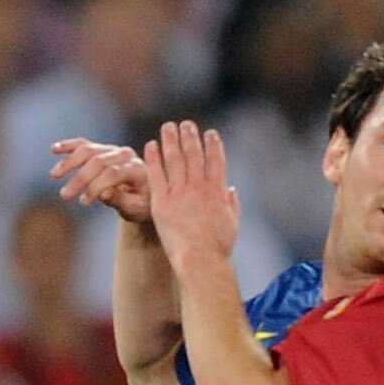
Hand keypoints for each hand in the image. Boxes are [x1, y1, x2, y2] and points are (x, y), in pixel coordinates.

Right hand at [50, 137, 154, 228]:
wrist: (145, 195)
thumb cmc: (140, 205)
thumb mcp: (135, 208)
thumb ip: (121, 201)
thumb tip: (103, 195)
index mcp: (137, 169)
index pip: (112, 173)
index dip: (95, 186)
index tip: (83, 202)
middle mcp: (126, 155)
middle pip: (98, 161)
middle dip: (80, 178)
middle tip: (65, 195)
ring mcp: (113, 150)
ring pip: (88, 150)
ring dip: (69, 162)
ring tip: (55, 175)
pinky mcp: (102, 149)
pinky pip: (84, 144)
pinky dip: (69, 146)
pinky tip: (54, 149)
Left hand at [142, 120, 239, 278]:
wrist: (200, 260)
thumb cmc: (218, 247)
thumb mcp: (233, 223)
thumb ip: (232, 204)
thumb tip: (232, 190)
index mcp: (218, 191)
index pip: (216, 160)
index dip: (213, 144)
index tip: (210, 133)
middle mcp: (199, 187)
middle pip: (194, 155)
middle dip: (191, 136)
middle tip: (186, 124)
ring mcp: (180, 193)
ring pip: (175, 159)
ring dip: (172, 140)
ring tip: (168, 127)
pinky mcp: (162, 202)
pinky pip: (156, 174)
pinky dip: (154, 158)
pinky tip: (151, 145)